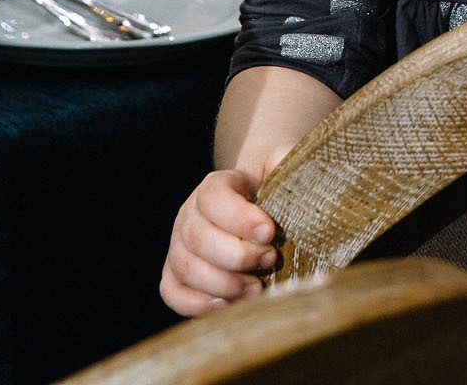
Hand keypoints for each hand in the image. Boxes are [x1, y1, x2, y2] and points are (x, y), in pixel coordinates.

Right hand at [160, 168, 276, 314]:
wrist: (257, 206)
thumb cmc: (273, 189)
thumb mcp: (282, 166)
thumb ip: (287, 160)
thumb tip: (295, 165)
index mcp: (215, 186)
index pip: (213, 197)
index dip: (239, 218)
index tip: (270, 233)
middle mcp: (189, 215)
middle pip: (196, 237)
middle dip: (236, 255)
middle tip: (270, 261)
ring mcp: (178, 246)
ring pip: (184, 267)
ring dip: (222, 283)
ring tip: (257, 289)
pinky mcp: (175, 275)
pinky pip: (171, 292)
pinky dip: (195, 304)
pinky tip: (227, 305)